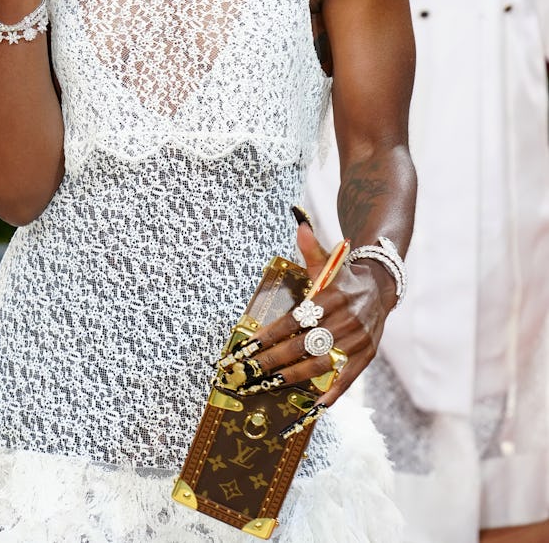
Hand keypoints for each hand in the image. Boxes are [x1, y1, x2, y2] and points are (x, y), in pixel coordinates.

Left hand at [216, 223, 390, 407]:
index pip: (293, 321)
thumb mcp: (328, 262)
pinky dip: (331, 393)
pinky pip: (347, 378)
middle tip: (249, 372)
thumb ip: (311, 248)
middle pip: (302, 345)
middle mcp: (345, 320)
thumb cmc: (343, 277)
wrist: (381, 287)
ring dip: (294, 377)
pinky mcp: (367, 356)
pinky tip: (313, 405)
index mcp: (331, 297)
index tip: (247, 348)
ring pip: (321, 363)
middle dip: (273, 360)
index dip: (269, 336)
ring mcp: (357, 340)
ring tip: (271, 385)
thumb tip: (299, 223)